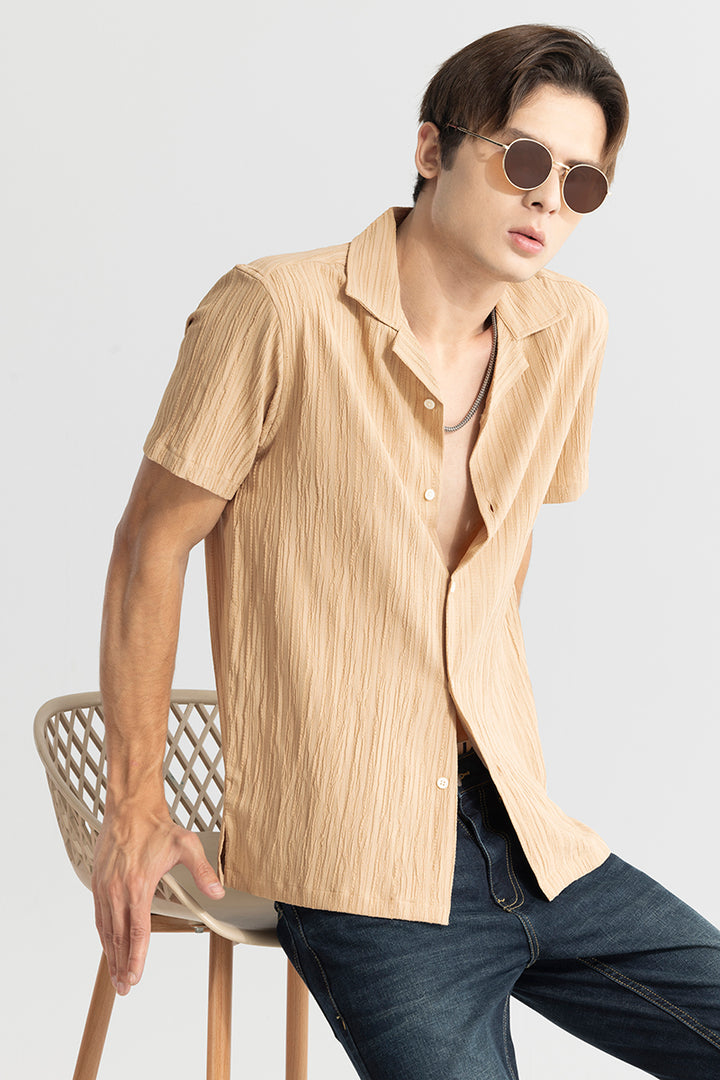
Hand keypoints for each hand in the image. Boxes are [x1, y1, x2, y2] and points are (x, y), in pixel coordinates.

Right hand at [91, 809, 224, 994]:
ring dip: (110, 955)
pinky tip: (108, 946)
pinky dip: (103, 936)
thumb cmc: (156, 826)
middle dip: (121, 965)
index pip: (137, 931)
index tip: (135, 977)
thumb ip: (203, 871)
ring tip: (115, 976)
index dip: (136, 957)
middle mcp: (117, 890)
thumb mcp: (186, 845)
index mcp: (138, 885)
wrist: (129, 807)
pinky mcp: (98, 882)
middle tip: (124, 988)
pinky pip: (98, 916)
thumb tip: (219, 892)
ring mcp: (105, 887)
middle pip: (118, 937)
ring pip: (106, 930)